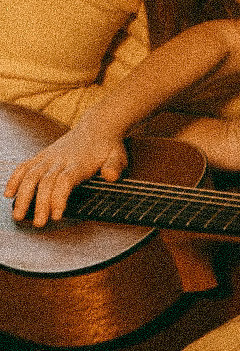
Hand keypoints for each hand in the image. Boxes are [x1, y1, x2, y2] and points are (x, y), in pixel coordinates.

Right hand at [4, 119, 127, 225]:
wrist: (98, 126)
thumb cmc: (108, 147)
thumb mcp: (118, 156)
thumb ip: (115, 167)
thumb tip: (110, 176)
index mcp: (79, 163)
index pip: (64, 181)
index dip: (58, 198)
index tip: (56, 215)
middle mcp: (61, 159)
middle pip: (45, 182)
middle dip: (40, 204)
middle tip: (38, 223)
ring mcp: (49, 157)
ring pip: (31, 175)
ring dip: (23, 195)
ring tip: (18, 215)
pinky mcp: (42, 155)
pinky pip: (24, 166)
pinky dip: (15, 179)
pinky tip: (9, 194)